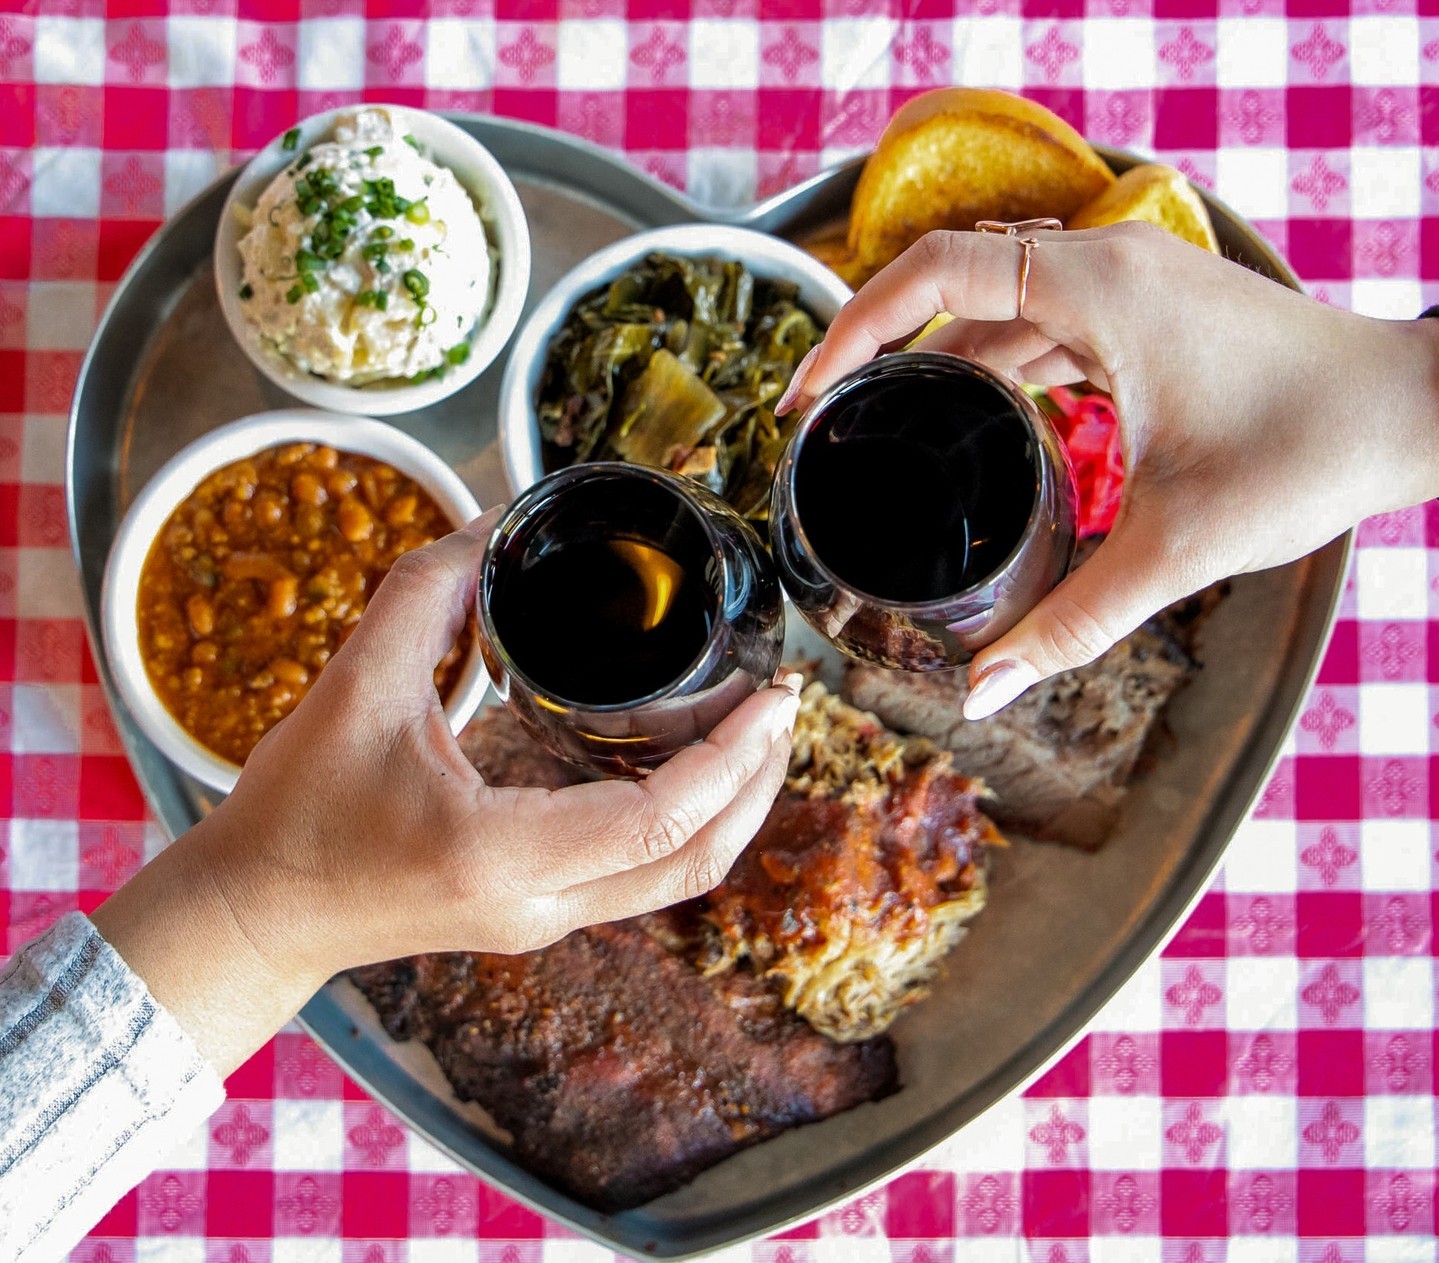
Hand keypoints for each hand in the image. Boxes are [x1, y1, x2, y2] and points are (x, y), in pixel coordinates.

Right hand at [93, 510, 798, 1073]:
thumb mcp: (353, 692)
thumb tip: (488, 523)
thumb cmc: (295, 813)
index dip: (734, 758)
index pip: (660, 820)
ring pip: (677, 880)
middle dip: (757, 783)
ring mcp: (544, 920)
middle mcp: (540, 905)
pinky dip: (687, 823)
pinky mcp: (537, 914)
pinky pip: (642, 877)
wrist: (256, 912)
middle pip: (696, 861)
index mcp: (503, 855)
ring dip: (731, 807)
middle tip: (784, 704)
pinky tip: (689, 763)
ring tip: (755, 730)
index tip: (777, 696)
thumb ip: (423, 596)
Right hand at [790, 223, 1438, 716]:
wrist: (1412, 413)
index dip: (854, 324)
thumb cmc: (1311, 451)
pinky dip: (995, 368)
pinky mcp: (1148, 315)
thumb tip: (980, 694)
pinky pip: (1043, 328)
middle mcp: (1107, 270)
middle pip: (954, 285)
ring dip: (937, 364)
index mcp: (1099, 290)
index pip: (936, 269)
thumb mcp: (1175, 548)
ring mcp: (1129, 288)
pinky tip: (973, 430)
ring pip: (998, 310)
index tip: (809, 391)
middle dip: (879, 350)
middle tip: (825, 425)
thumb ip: (1068, 624)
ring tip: (881, 433)